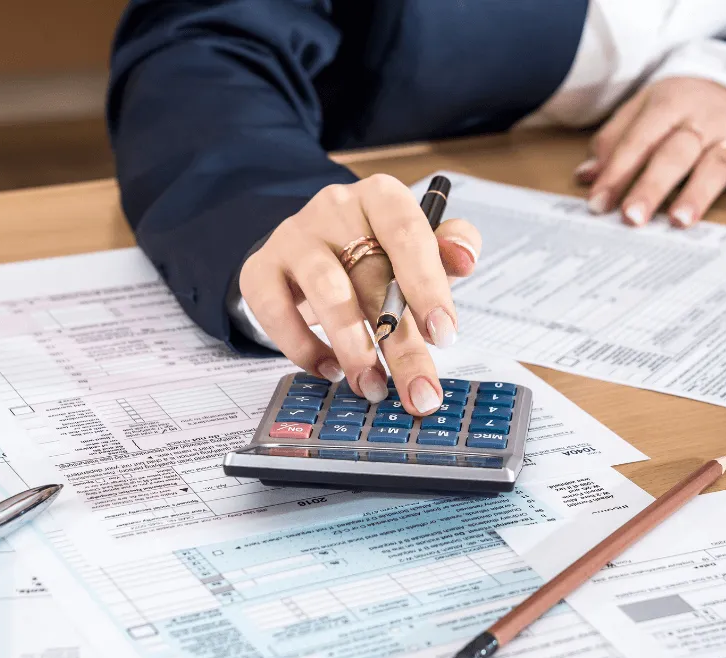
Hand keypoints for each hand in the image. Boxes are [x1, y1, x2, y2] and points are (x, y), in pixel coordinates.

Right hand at [239, 174, 481, 414]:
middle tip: (419, 392)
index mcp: (382, 197)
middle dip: (400, 344)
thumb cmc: (375, 252)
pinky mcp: (260, 269)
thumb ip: (449, 249)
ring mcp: (294, 236)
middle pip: (373, 277)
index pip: (408, 234)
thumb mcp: (418, 248)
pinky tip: (331, 370)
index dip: (427, 286)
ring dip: (353, 348)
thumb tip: (465, 257)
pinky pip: (277, 312)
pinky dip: (304, 348)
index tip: (444, 335)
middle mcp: (335, 208)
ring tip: (372, 388)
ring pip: (326, 291)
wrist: (310, 250)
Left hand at [576, 77, 725, 226]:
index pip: (638, 140)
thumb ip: (615, 141)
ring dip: (698, 193)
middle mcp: (702, 117)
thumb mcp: (643, 111)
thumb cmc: (679, 108)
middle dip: (652, 186)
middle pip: (675, 153)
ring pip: (715, 163)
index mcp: (667, 103)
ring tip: (681, 221)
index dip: (617, 172)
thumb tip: (586, 176)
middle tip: (633, 217)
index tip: (598, 204)